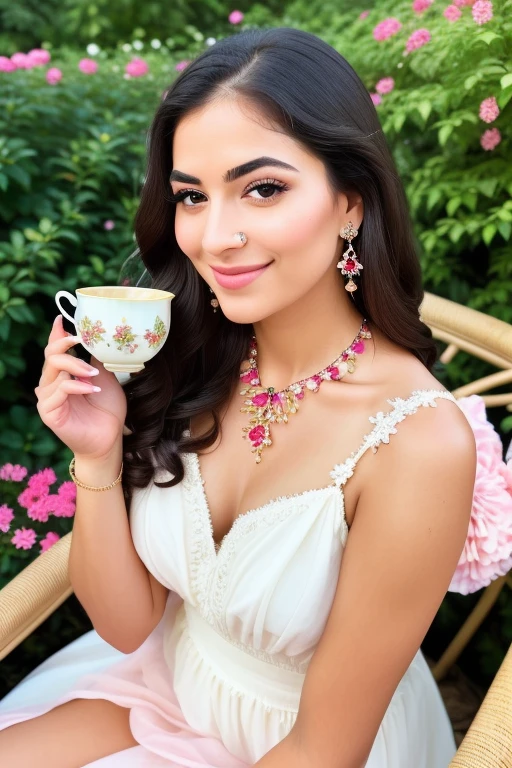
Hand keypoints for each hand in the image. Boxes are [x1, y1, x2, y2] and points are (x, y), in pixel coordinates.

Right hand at [35, 315, 127, 460]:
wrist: (109, 438)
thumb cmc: (106, 409)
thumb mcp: (104, 377)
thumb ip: (95, 359)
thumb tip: (95, 336)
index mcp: (61, 375)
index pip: (53, 350)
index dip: (56, 334)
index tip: (62, 318)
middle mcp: (49, 384)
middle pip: (51, 355)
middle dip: (67, 345)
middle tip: (83, 340)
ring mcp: (47, 399)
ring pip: (55, 370)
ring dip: (77, 367)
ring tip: (96, 375)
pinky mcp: (49, 412)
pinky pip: (59, 390)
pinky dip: (77, 386)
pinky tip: (92, 388)